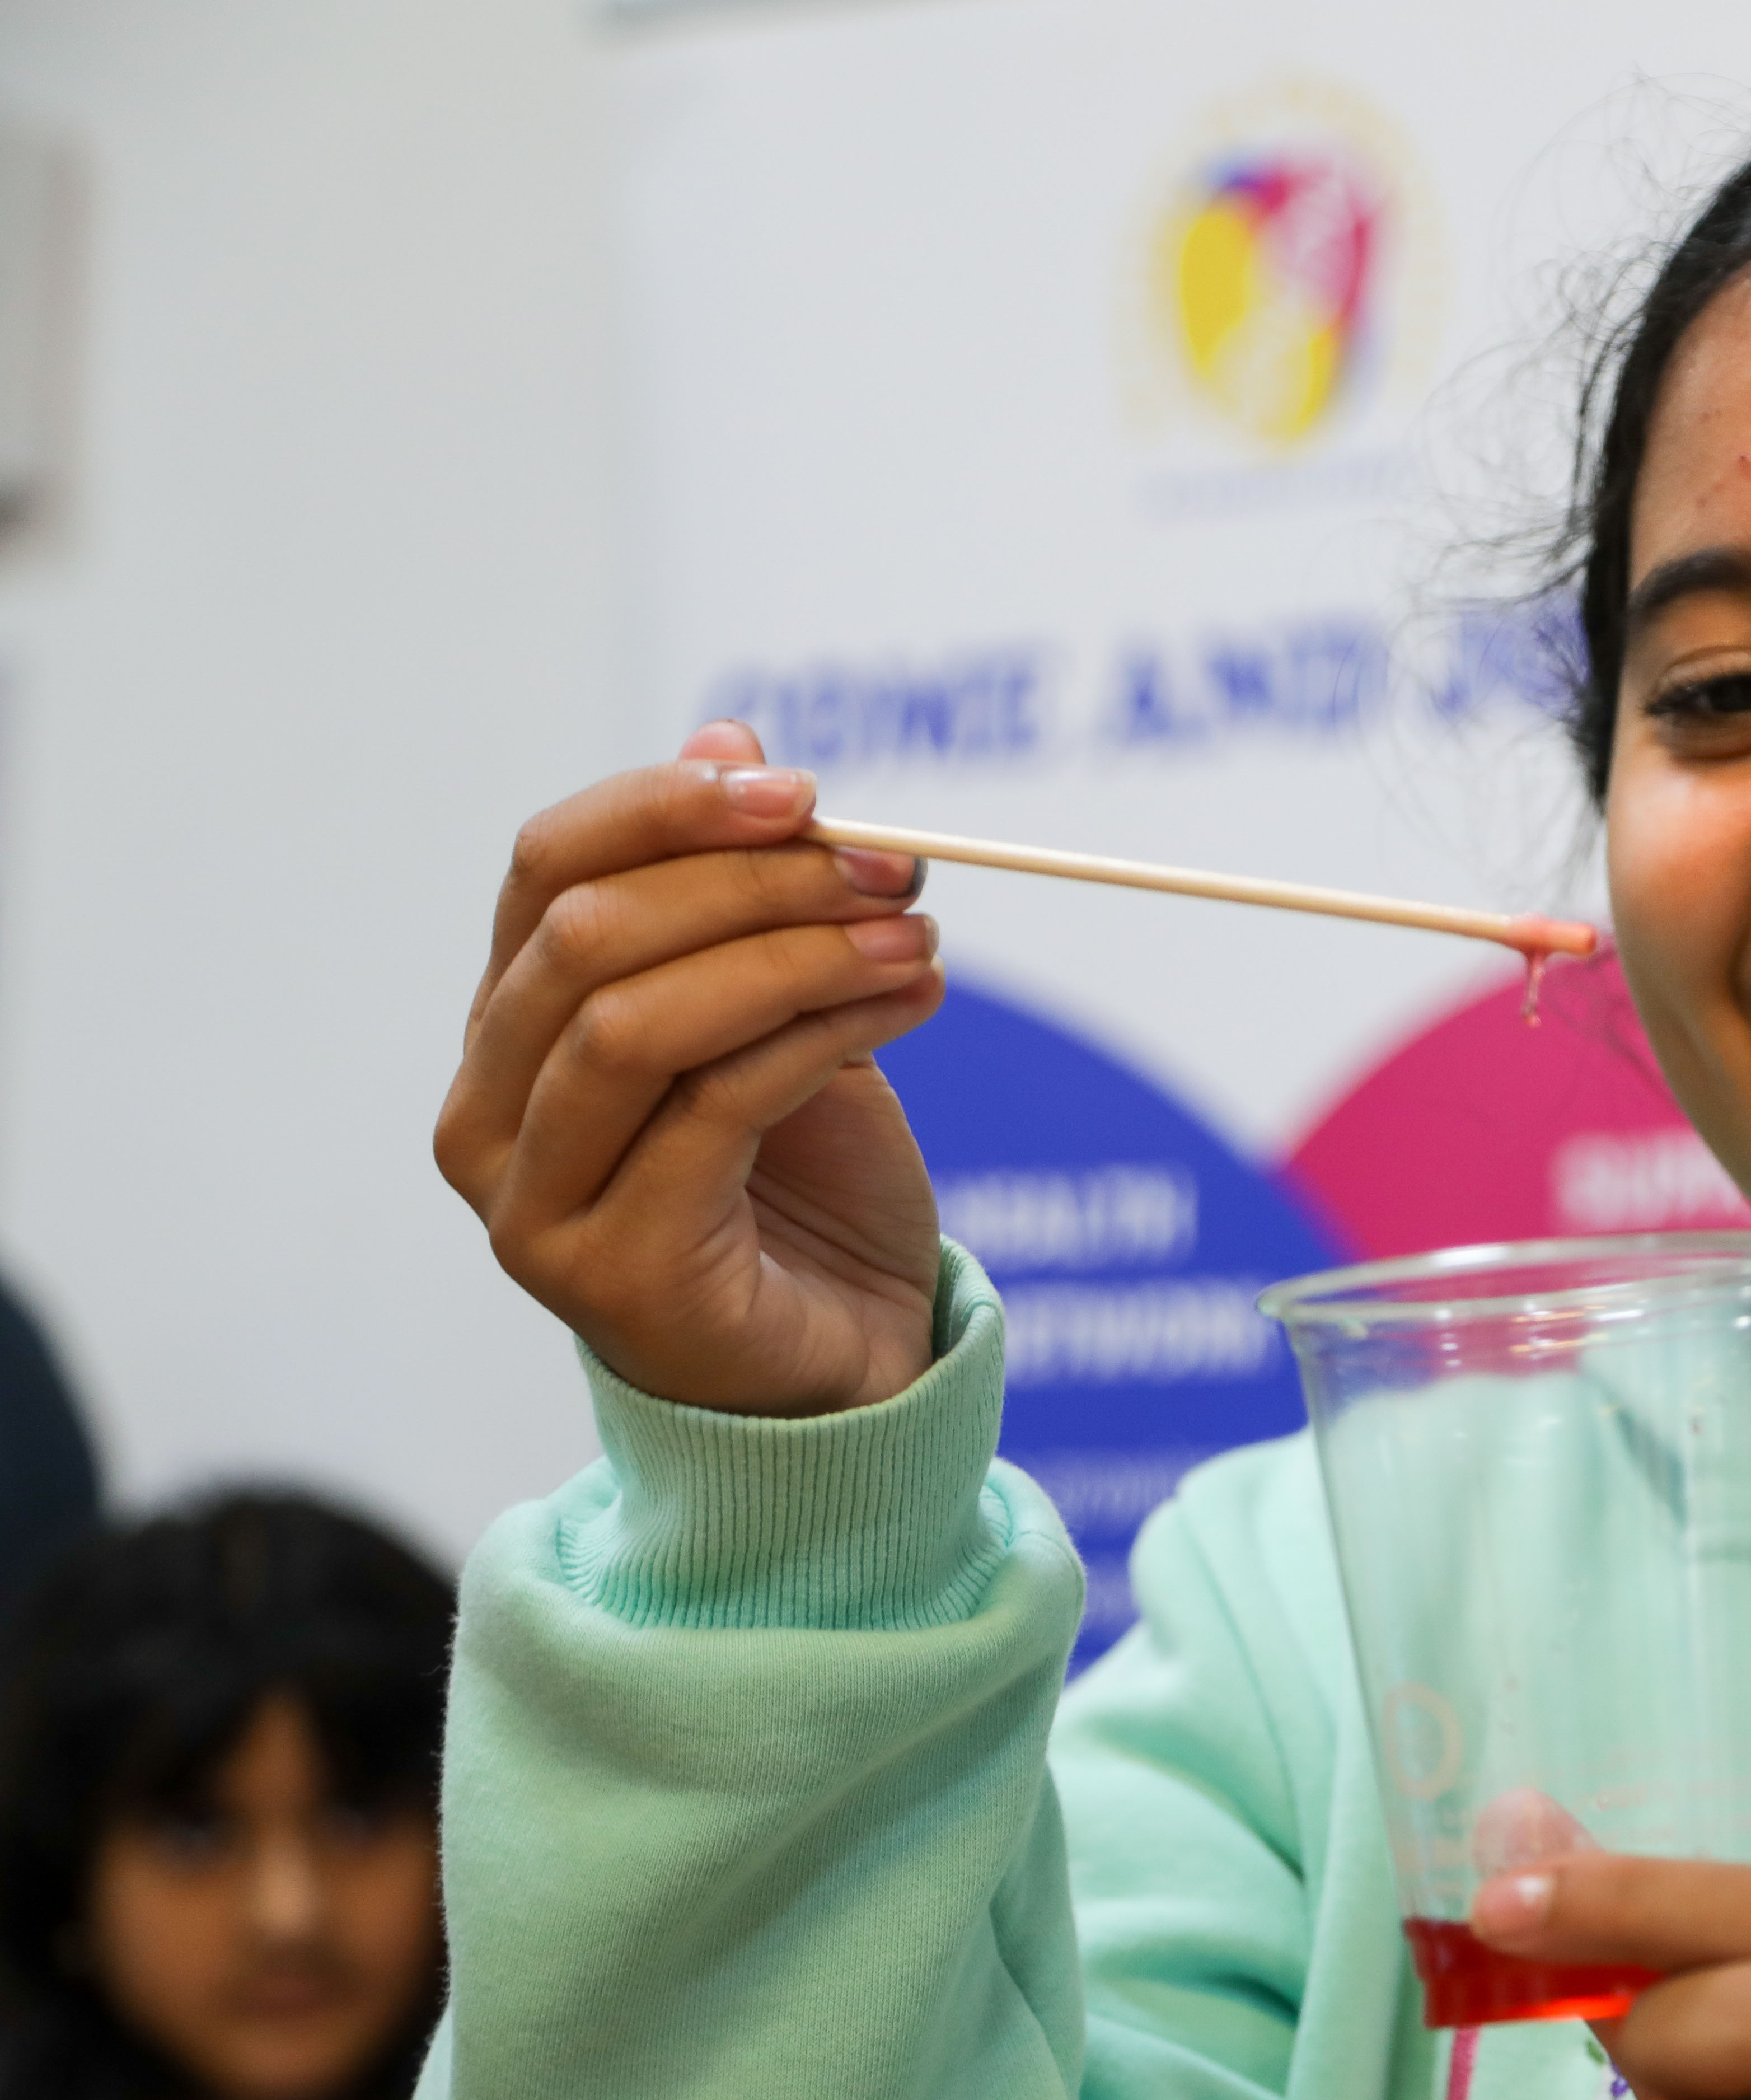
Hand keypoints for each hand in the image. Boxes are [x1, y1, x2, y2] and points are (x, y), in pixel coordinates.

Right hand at [434, 721, 949, 1415]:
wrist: (846, 1363)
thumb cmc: (803, 1189)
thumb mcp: (779, 1013)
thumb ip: (738, 896)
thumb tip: (730, 736)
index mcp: (510, 1034)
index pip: (549, 871)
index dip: (667, 809)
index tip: (799, 787)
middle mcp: (490, 1117)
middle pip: (592, 936)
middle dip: (752, 881)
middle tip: (888, 864)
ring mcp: (535, 1204)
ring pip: (641, 1021)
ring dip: (794, 955)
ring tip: (911, 933)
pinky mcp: (613, 1268)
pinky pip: (715, 1109)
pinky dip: (820, 1036)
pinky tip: (907, 1004)